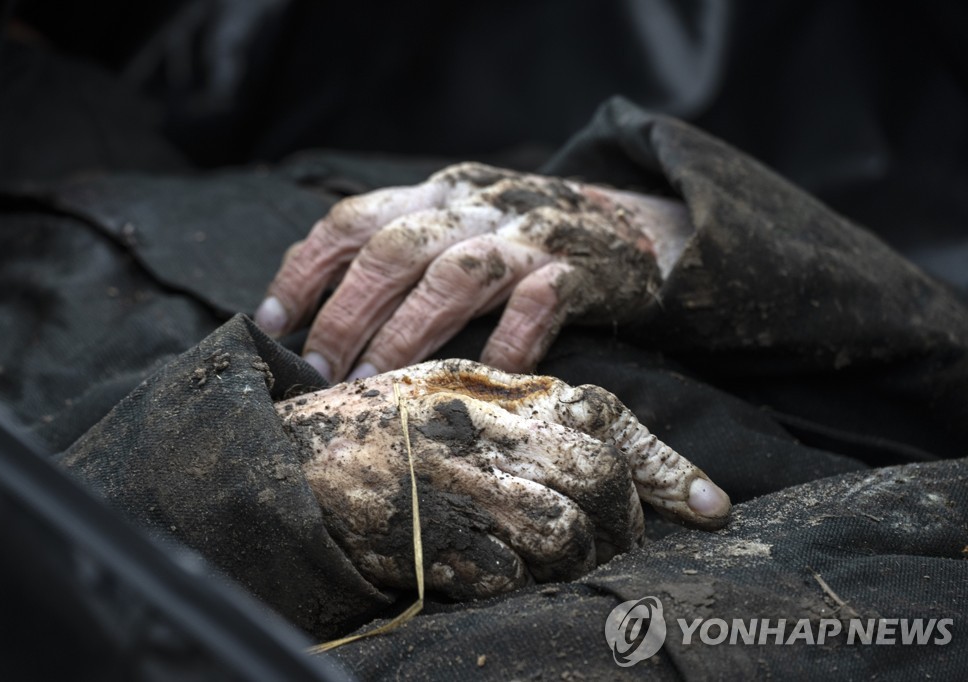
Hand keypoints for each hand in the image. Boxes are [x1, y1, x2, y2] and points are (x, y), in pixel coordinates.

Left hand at [256, 163, 692, 381]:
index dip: (306, 269)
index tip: (272, 323)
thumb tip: (312, 313)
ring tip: (372, 385)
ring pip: (455, 277)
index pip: (354, 219)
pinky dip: (505, 345)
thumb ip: (396, 251)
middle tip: (317, 373)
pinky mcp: (576, 270)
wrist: (626, 227)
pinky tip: (479, 380)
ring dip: (405, 334)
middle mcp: (474, 208)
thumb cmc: (518, 242)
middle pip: (395, 249)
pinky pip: (536, 306)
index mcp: (434, 196)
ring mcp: (527, 236)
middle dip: (345, 313)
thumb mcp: (453, 227)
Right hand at [276, 359, 729, 598]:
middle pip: (598, 479)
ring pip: (563, 531)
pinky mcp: (428, 537)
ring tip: (547, 557)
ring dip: (571, 557)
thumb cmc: (375, 427)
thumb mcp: (451, 393)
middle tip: (607, 540)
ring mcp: (456, 483)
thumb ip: (524, 408)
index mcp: (497, 390)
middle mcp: (485, 429)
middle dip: (620, 521)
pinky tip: (488, 570)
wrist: (281, 457)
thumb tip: (600, 439)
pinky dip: (513, 581)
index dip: (666, 464)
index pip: (606, 416)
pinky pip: (505, 574)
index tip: (712, 507)